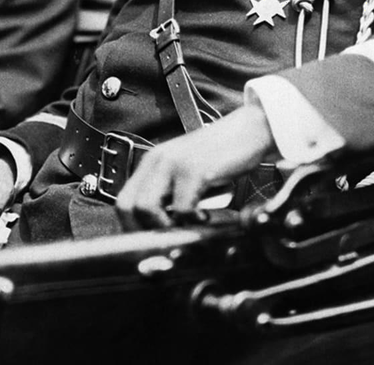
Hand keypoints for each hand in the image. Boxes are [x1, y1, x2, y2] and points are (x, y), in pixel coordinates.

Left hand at [117, 105, 276, 229]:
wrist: (249, 130)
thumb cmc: (222, 155)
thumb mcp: (188, 173)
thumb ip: (172, 194)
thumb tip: (161, 230)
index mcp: (153, 162)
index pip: (123, 201)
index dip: (130, 227)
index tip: (147, 243)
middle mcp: (158, 160)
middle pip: (128, 206)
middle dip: (143, 231)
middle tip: (167, 241)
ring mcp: (174, 163)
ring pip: (147, 208)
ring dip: (165, 228)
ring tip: (186, 228)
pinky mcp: (194, 169)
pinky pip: (181, 208)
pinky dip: (192, 221)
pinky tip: (205, 216)